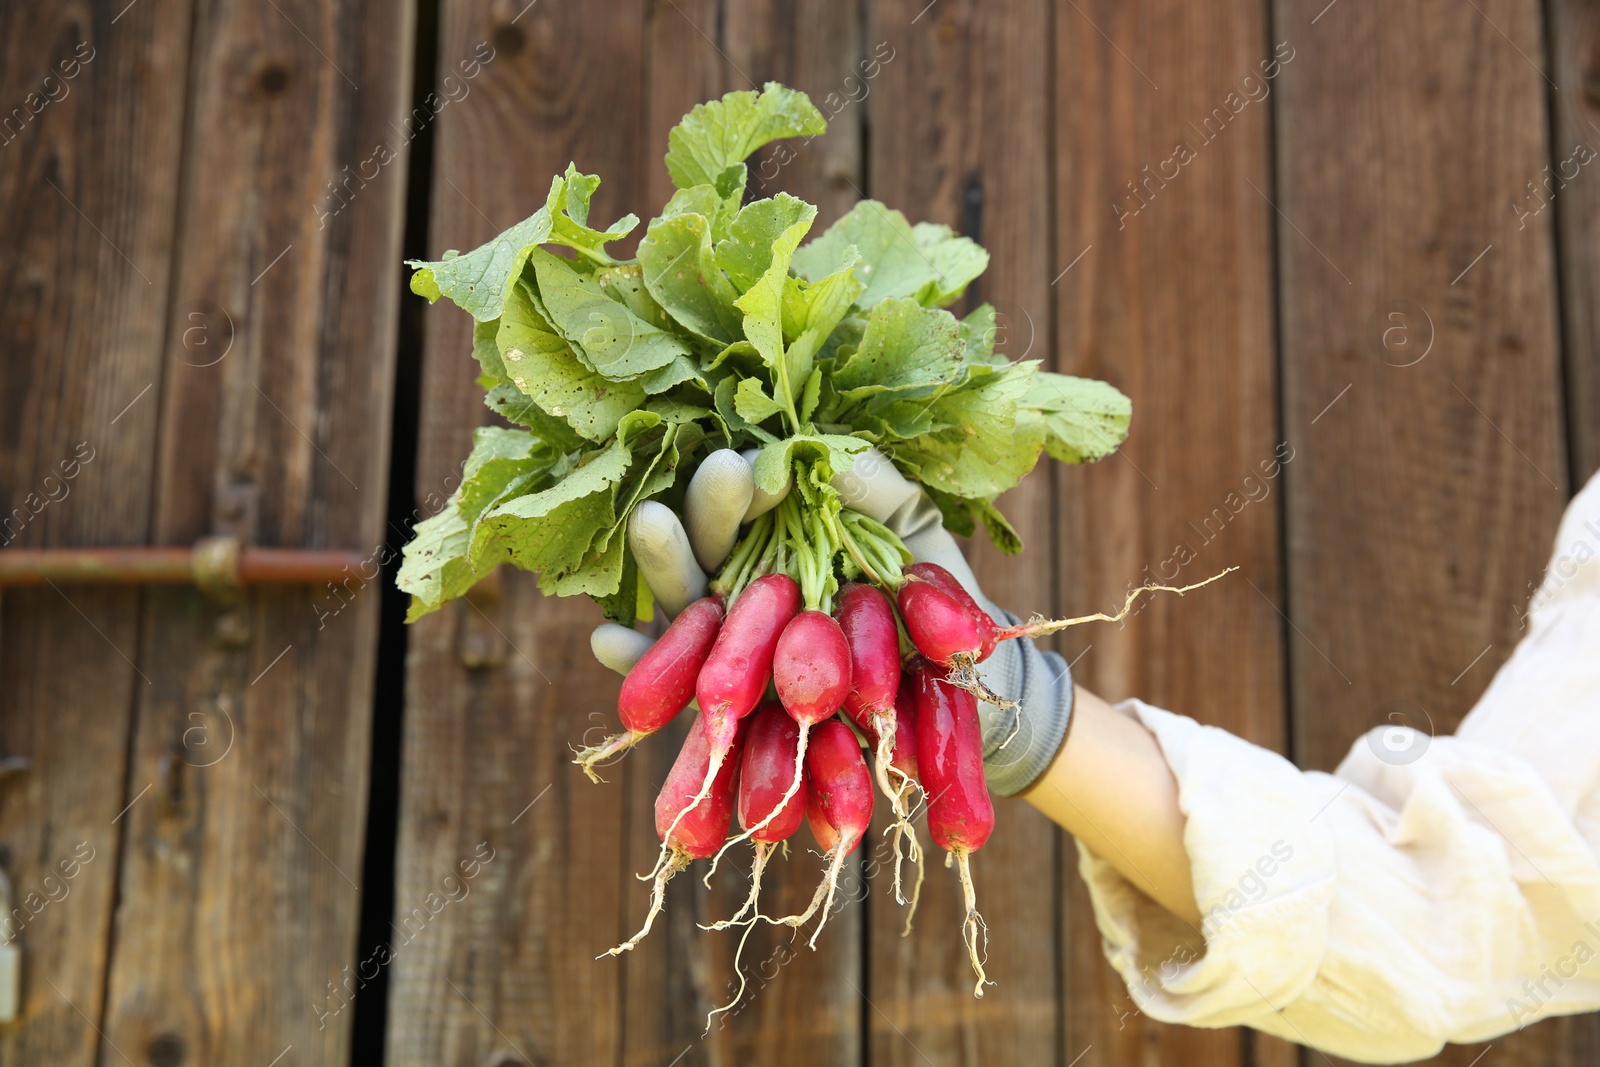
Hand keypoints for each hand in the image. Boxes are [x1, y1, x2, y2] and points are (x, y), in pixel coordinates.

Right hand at [589, 448, 1073, 796]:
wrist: (961, 697)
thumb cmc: (936, 609)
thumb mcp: (917, 538)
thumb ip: (878, 490)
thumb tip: (822, 451)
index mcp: (789, 539)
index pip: (748, 501)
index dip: (740, 482)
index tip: (742, 463)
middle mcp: (752, 586)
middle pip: (711, 544)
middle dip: (703, 511)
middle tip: (710, 475)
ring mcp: (737, 644)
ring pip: (688, 603)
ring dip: (665, 566)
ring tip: (650, 523)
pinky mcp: (732, 703)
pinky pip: (679, 684)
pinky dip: (642, 663)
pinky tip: (609, 641)